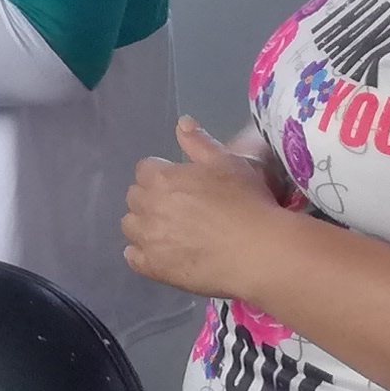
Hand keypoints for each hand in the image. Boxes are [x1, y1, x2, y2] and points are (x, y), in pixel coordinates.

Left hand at [122, 118, 288, 297]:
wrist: (260, 251)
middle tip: (178, 208)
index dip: (162, 174)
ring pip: (130, 226)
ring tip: (169, 231)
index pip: (145, 169)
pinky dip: (141, 254)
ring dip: (144, 224)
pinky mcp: (153, 267)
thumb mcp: (228, 162)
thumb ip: (200, 143)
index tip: (180, 184)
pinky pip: (132, 258)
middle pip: (134, 196)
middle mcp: (147, 206)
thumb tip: (181, 122)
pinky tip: (160, 254)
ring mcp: (148, 239)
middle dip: (151, 198)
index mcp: (162, 178)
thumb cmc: (247, 201)